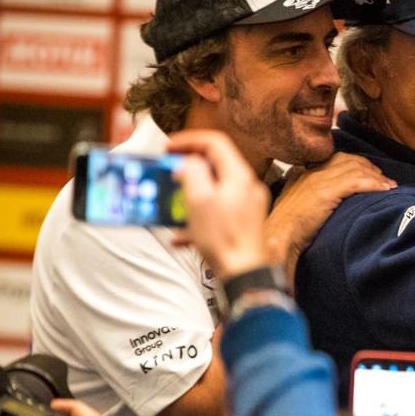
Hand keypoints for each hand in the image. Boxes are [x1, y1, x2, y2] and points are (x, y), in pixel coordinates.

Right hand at [167, 129, 271, 279]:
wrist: (243, 275)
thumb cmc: (222, 239)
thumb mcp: (199, 200)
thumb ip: (192, 173)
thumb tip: (188, 163)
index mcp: (239, 176)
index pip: (215, 143)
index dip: (189, 140)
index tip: (168, 147)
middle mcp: (247, 188)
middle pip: (215, 166)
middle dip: (187, 168)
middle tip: (167, 172)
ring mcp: (246, 207)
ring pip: (213, 191)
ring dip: (189, 195)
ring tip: (171, 204)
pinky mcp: (242, 226)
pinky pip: (216, 214)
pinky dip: (197, 219)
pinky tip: (180, 236)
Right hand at [262, 153, 394, 277]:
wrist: (277, 237)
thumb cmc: (284, 230)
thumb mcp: (293, 207)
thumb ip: (304, 198)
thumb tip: (317, 202)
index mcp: (303, 174)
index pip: (334, 160)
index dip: (354, 164)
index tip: (368, 173)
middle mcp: (311, 173)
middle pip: (347, 160)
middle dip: (369, 168)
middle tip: (384, 179)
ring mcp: (318, 180)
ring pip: (355, 169)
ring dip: (376, 177)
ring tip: (390, 185)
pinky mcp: (326, 191)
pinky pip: (356, 182)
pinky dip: (374, 184)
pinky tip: (386, 189)